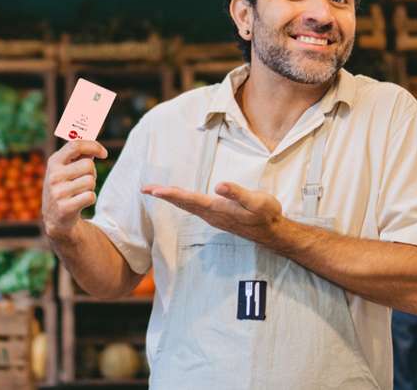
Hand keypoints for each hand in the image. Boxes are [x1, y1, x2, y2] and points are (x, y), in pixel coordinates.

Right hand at [43, 140, 107, 237]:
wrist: (55, 217)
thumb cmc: (65, 187)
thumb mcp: (65, 169)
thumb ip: (79, 154)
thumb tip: (93, 138)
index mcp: (54, 162)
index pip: (75, 145)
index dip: (93, 146)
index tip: (103, 153)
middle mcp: (54, 175)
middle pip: (88, 165)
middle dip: (92, 173)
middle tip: (85, 180)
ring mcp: (58, 192)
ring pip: (91, 181)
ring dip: (91, 187)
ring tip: (80, 191)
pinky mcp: (65, 207)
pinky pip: (91, 196)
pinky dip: (90, 198)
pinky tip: (80, 202)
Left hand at [140, 182, 282, 242]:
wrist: (272, 232)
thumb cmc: (266, 214)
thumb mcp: (256, 201)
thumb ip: (237, 193)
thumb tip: (218, 185)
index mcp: (218, 209)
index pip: (190, 199)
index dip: (171, 194)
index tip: (155, 191)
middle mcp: (212, 214)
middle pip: (183, 203)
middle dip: (163, 195)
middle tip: (144, 188)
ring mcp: (213, 217)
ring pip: (187, 206)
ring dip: (170, 198)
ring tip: (155, 191)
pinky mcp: (217, 217)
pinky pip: (193, 207)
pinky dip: (181, 201)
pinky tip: (178, 198)